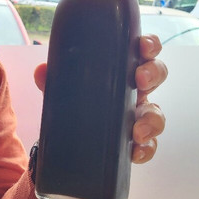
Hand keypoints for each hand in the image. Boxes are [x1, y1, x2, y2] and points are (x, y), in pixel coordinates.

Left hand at [33, 34, 166, 164]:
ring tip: (138, 130)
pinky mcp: (135, 141)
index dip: (149, 45)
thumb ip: (52, 79)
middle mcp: (134, 90)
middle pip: (156, 76)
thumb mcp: (63, 88)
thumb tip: (41, 71)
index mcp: (121, 70)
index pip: (142, 51)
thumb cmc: (77, 101)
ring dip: (152, 120)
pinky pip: (148, 146)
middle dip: (153, 74)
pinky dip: (145, 150)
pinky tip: (135, 153)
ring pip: (156, 114)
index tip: (143, 47)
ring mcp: (137, 116)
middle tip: (140, 80)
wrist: (71, 136)